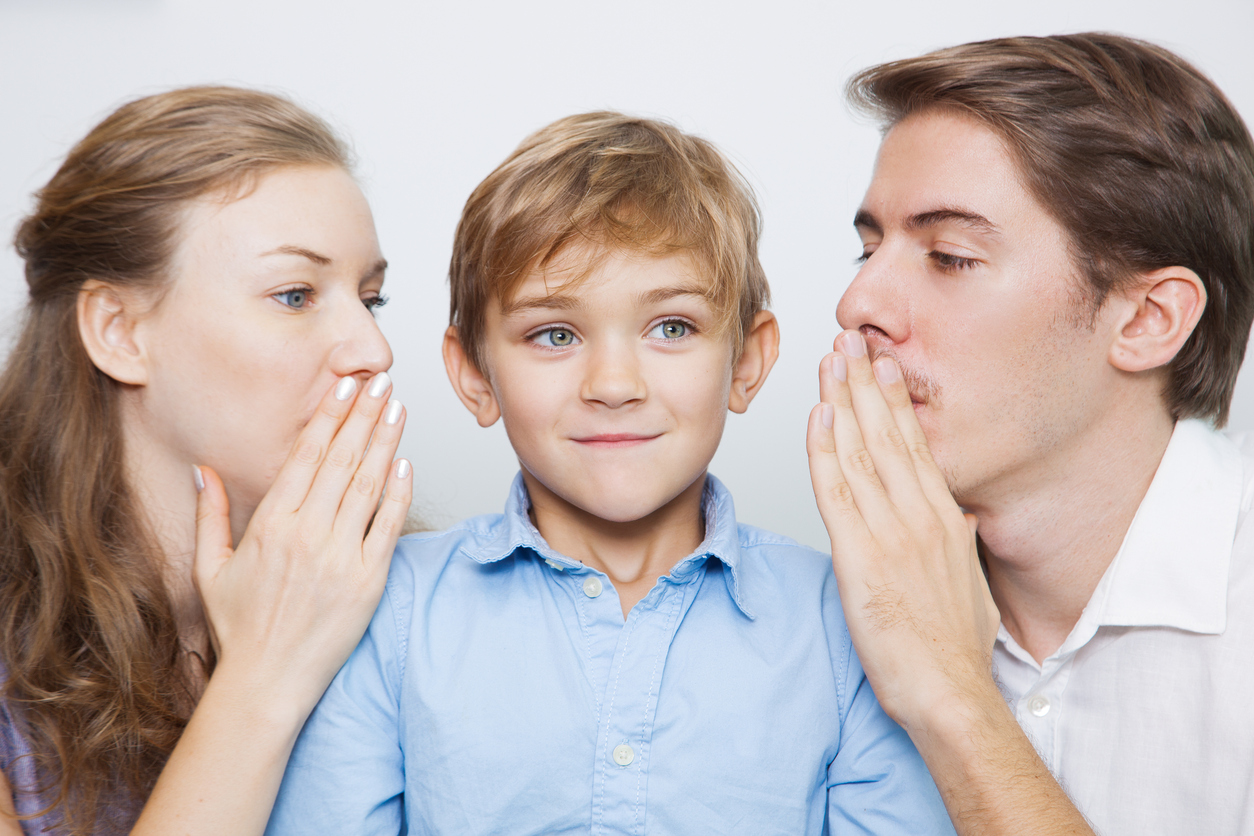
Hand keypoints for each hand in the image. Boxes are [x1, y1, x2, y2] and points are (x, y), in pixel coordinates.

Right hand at [192, 371, 411, 715]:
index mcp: (271, 526)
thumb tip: (203, 470)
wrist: (268, 682)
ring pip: (368, 486)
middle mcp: (308, 535)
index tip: (345, 386)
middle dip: (364, 415)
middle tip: (381, 381)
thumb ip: (211, 515)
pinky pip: (388, 527)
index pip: (306, 456)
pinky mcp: (368, 581)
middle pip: (342, 460)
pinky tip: (407, 463)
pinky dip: (398, 493)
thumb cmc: (239, 628)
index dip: (329, 416)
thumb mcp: (211, 569)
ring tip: (397, 408)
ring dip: (385, 442)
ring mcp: (341, 557)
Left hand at [806, 330, 999, 729]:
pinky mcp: (861, 557)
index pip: (915, 445)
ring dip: (842, 401)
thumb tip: (957, 520)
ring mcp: (891, 533)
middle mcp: (920, 517)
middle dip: (865, 383)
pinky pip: (838, 492)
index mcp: (945, 520)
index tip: (881, 365)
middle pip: (887, 435)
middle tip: (850, 340)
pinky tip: (819, 417)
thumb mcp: (969, 586)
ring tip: (830, 361)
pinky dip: (825, 450)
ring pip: (861, 452)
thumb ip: (958, 545)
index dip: (894, 401)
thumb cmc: (955, 650)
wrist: (951, 692)